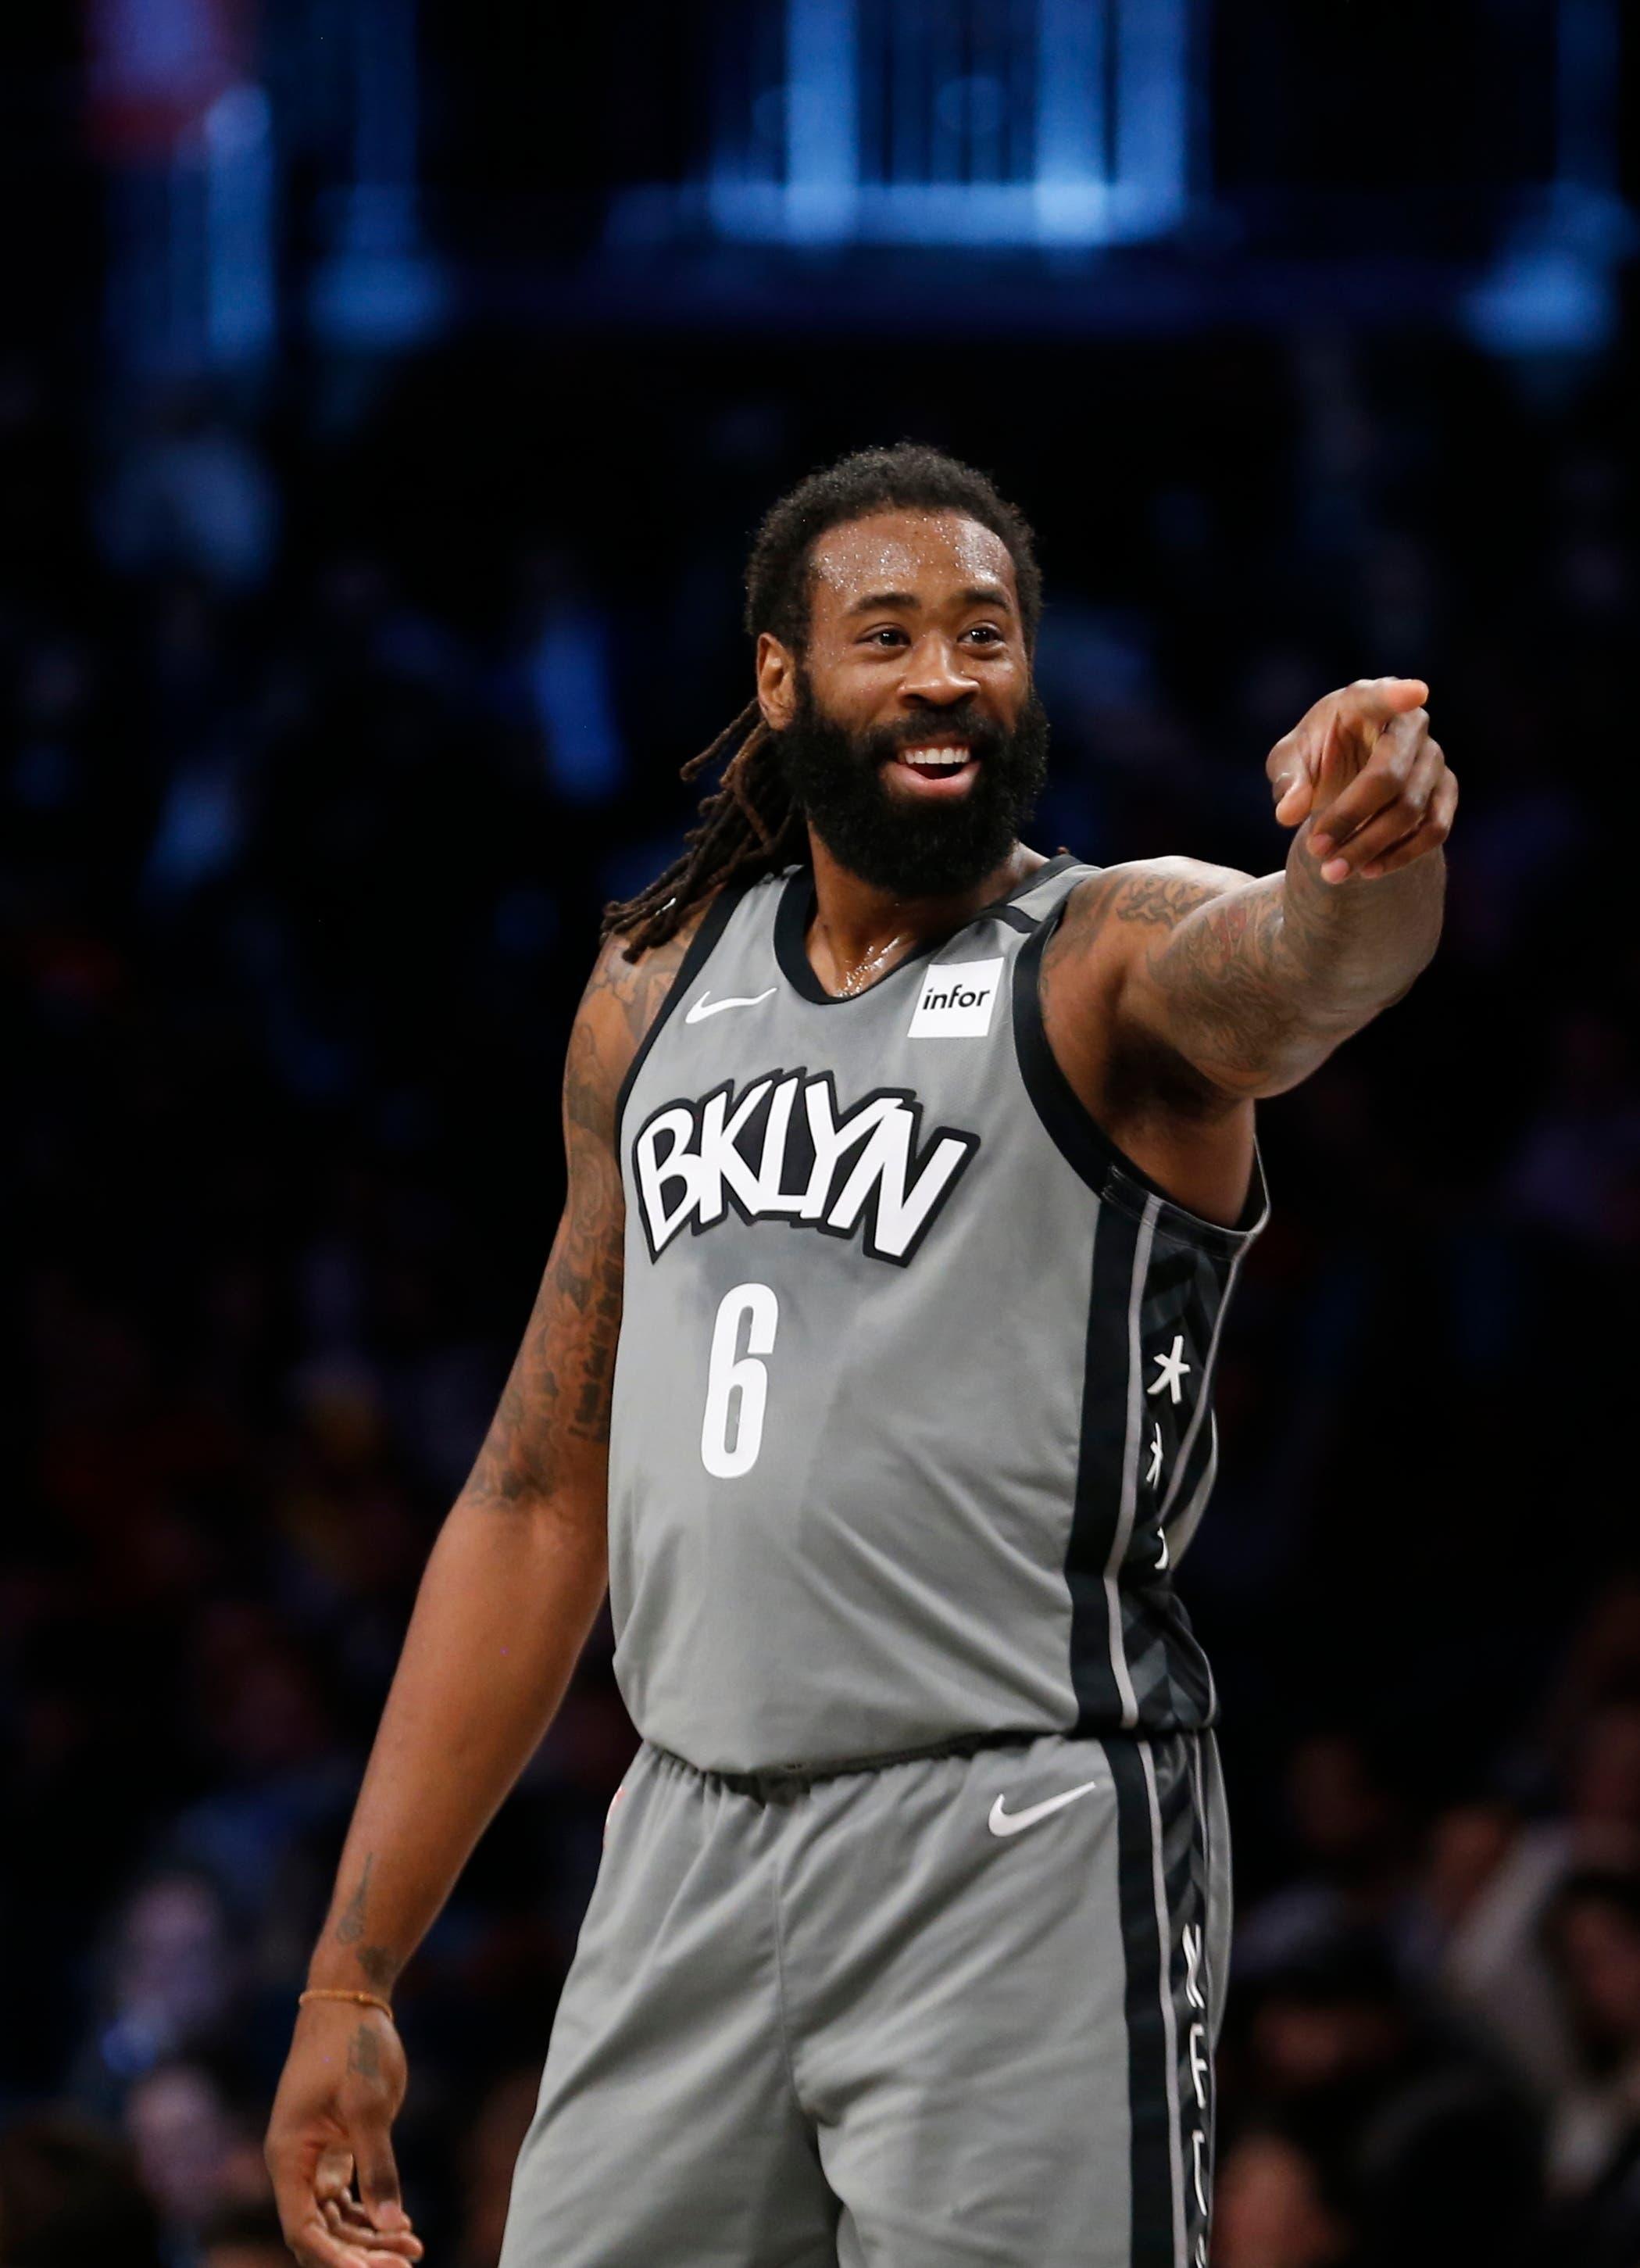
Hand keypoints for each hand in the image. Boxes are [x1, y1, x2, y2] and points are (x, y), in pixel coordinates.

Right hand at [265, 2003, 422, 2267]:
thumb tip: (392, 2224)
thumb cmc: (352, 2046)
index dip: (335, 2259)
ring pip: (337, 2217)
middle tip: (407, 2264)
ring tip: (415, 2249)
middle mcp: (296, 2163)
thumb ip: (378, 2166)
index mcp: (289, 2156)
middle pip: (321, 2230)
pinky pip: (348, 2195)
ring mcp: (315, 2156)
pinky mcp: (336, 2146)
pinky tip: (404, 2225)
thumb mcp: (368, 2106)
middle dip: (360, 2253)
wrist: (352, 1999)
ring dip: (370, 2236)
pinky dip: (373, 2212)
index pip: (303, 2229)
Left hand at [1267, 676, 1457, 883]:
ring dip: (1369, 845)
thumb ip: (1288, 780)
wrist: (1344, 773)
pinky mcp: (1446, 789)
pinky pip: (1435, 828)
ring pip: (1411, 809)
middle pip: (1389, 776)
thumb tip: (1288, 812)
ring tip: (1332, 872)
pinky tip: (1368, 870)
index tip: (1415, 693)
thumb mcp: (1289, 761)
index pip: (1383, 696)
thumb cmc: (1314, 756)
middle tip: (1315, 850)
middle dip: (1350, 818)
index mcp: (1365, 702)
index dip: (1398, 695)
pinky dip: (1401, 855)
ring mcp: (1433, 757)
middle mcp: (1409, 725)